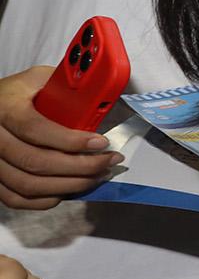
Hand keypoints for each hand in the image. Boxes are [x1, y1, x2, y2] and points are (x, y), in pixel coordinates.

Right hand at [0, 66, 122, 209]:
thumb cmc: (21, 93)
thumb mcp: (41, 79)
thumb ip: (68, 88)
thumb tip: (105, 96)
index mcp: (5, 107)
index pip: (36, 129)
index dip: (71, 141)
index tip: (101, 143)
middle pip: (35, 162)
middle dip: (81, 167)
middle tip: (109, 162)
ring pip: (28, 185)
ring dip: (69, 185)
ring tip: (96, 176)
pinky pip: (16, 199)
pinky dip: (46, 199)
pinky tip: (68, 188)